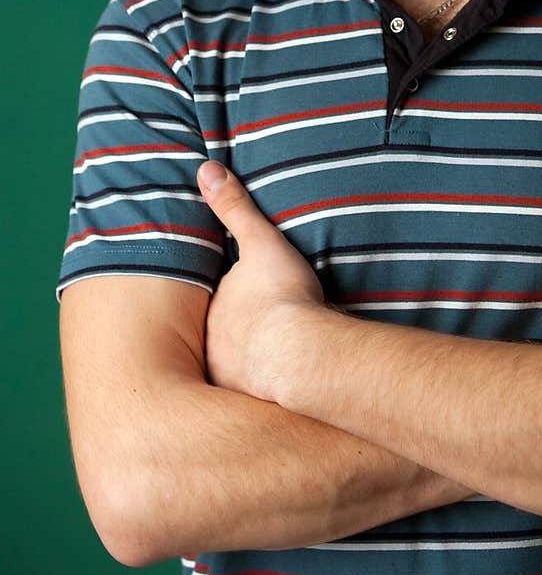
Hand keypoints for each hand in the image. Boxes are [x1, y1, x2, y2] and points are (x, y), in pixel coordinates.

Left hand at [198, 160, 325, 398]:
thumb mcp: (261, 244)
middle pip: (224, 338)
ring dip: (250, 368)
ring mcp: (231, 379)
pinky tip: (284, 393)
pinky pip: (259, 397)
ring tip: (271, 366)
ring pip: (237, 369)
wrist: (302, 356)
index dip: (235, 299)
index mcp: (214, 311)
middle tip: (260, 336)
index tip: (254, 300)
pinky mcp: (255, 405)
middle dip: (237, 338)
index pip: (221, 302)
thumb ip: (235, 208)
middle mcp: (213, 348)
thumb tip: (206, 168)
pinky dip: (268, 393)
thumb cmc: (283, 299)